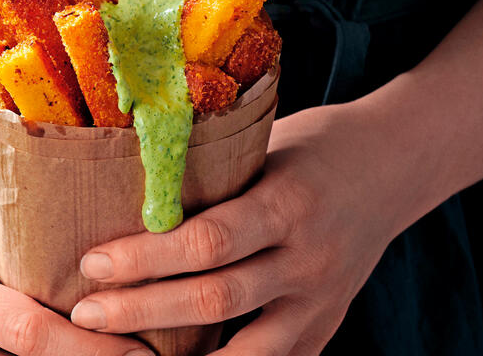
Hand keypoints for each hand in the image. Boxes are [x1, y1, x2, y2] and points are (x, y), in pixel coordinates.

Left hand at [69, 103, 422, 354]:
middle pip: (216, 298)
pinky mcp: (326, 328)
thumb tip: (125, 195)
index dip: (146, 258)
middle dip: (142, 309)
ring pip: (246, 351)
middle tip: (87, 311)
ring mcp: (322, 302)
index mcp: (288, 203)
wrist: (395, 164)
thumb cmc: (311, 147)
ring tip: (121, 354)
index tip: (93, 261)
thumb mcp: (264, 148)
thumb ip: (211, 181)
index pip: (208, 240)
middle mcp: (309, 259)